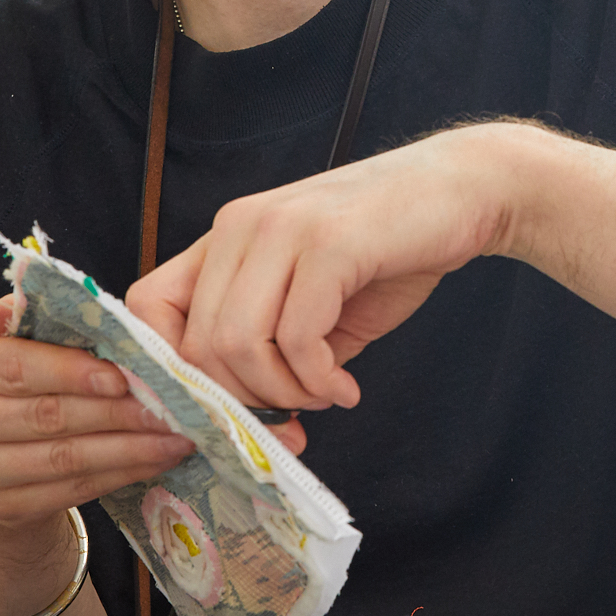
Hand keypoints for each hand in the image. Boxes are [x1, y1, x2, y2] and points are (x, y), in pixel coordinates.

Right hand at [0, 297, 200, 531]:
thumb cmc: (3, 374)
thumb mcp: (2, 336)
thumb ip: (28, 318)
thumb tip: (56, 294)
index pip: (15, 367)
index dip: (71, 372)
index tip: (123, 375)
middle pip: (44, 416)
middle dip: (114, 411)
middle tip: (168, 406)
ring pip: (63, 459)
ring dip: (128, 448)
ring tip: (176, 435)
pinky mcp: (1, 507)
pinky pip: (71, 490)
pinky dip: (120, 474)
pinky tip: (156, 460)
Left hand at [127, 123, 524, 412]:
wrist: (466, 192)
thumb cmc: (392, 250)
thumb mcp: (314, 301)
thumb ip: (273, 349)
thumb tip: (247, 423)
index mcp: (227, 236)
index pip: (148, 306)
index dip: (172, 369)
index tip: (225, 409)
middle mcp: (240, 225)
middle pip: (196, 344)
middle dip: (244, 399)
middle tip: (293, 414)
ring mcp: (281, 229)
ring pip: (237, 344)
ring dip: (284, 392)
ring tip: (326, 393)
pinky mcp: (327, 243)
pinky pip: (296, 339)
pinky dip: (319, 382)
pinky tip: (345, 385)